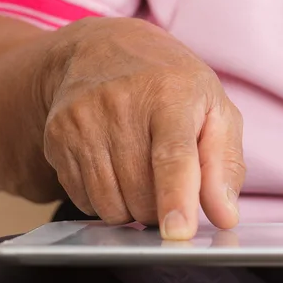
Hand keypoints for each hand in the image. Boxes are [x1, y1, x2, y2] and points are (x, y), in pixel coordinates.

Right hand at [42, 17, 244, 238]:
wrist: (104, 50)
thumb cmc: (172, 85)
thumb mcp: (215, 111)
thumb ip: (225, 165)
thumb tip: (225, 215)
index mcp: (170, 95)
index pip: (173, 155)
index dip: (176, 197)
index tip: (179, 232)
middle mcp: (120, 105)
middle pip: (142, 193)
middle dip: (162, 208)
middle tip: (170, 185)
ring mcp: (82, 120)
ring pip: (110, 205)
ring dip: (134, 208)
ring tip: (143, 174)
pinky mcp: (56, 136)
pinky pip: (84, 200)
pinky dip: (107, 200)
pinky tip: (116, 169)